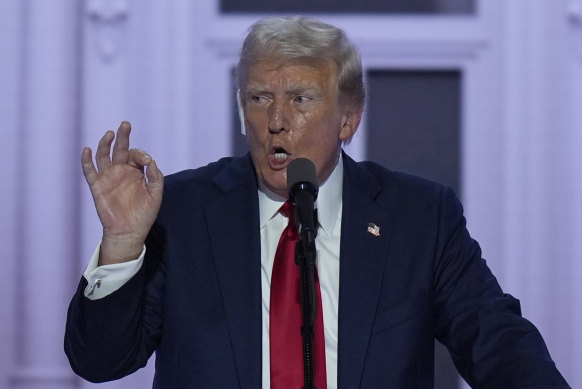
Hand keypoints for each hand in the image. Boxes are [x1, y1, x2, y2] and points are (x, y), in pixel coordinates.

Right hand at [82, 121, 163, 264]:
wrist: (130, 232)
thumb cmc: (144, 214)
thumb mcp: (156, 195)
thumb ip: (156, 178)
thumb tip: (151, 162)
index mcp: (136, 172)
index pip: (136, 155)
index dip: (141, 155)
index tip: (147, 162)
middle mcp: (121, 171)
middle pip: (119, 149)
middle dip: (122, 136)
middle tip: (126, 124)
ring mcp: (108, 178)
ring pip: (104, 156)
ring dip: (105, 144)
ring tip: (109, 134)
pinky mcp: (97, 187)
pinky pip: (90, 171)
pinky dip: (87, 160)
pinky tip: (87, 149)